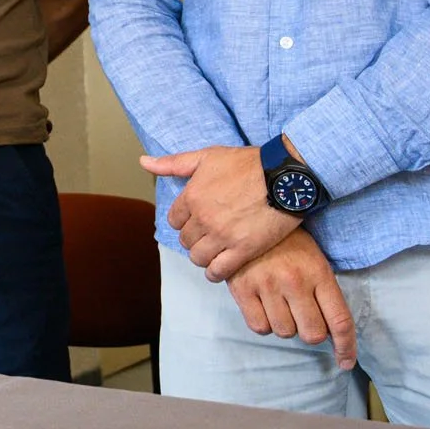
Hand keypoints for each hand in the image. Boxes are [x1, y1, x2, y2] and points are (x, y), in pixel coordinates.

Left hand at [145, 144, 298, 279]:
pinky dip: (216, 273)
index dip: (185, 221)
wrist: (285, 176)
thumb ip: (173, 163)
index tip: (197, 220)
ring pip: (198, 257)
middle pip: (186, 240)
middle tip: (207, 236)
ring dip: (204, 256)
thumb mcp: (208, 156)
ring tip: (214, 250)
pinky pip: (219, 271)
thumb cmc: (248, 163)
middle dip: (194, 238)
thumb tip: (144, 162)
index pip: (174, 221)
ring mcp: (223, 236)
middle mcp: (203, 218)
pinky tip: (221, 268)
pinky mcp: (243, 250)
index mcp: (192, 196)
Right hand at [225, 230, 357, 369]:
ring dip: (285, 325)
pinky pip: (259, 327)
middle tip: (304, 318)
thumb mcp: (315, 260)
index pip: (339, 320)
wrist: (248, 217)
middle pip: (312, 334)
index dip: (346, 347)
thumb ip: (324, 293)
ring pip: (284, 332)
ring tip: (280, 303)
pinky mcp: (242, 289)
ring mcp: (267, 285)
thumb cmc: (287, 243)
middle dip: (311, 332)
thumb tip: (333, 332)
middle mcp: (295, 281)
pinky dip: (263, 323)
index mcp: (318, 273)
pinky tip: (263, 305)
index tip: (345, 362)